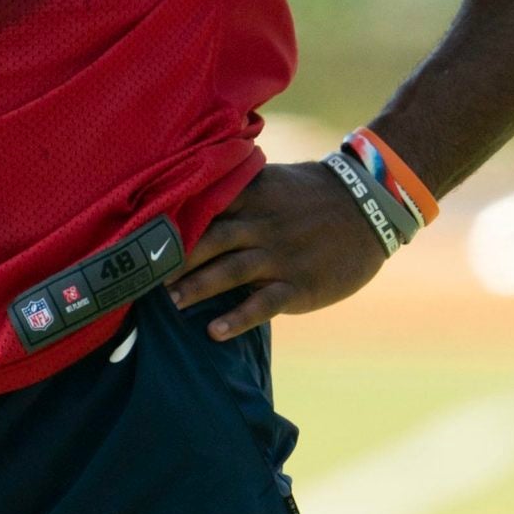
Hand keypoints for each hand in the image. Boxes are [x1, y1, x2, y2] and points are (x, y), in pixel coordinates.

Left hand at [163, 160, 390, 339]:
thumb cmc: (315, 194)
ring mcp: (281, 256)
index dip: (174, 223)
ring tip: (171, 303)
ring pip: (231, 271)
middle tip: (145, 276)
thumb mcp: (275, 180)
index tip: (144, 236)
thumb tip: (194, 195)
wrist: (370, 206)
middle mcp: (262, 224)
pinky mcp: (299, 285)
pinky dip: (238, 318)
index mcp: (253, 196)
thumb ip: (238, 190)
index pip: (205, 207)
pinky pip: (264, 304)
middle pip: (210, 240)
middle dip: (177, 259)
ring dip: (198, 287)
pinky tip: (215, 332)